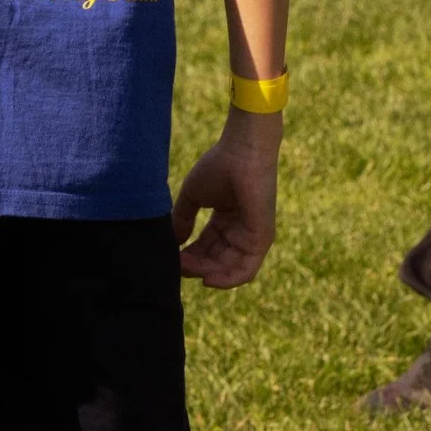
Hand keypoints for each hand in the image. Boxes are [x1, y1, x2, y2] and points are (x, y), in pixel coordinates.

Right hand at [171, 110, 279, 288]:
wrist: (242, 151)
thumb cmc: (220, 166)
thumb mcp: (194, 196)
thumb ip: (183, 219)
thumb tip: (173, 242)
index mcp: (226, 220)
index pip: (205, 247)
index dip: (187, 256)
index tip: (169, 256)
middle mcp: (240, 231)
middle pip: (215, 261)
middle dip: (194, 266)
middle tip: (175, 265)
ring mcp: (252, 237)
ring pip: (228, 269)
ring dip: (206, 273)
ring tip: (187, 269)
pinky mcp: (261, 239)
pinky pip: (245, 270)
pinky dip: (226, 280)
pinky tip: (207, 279)